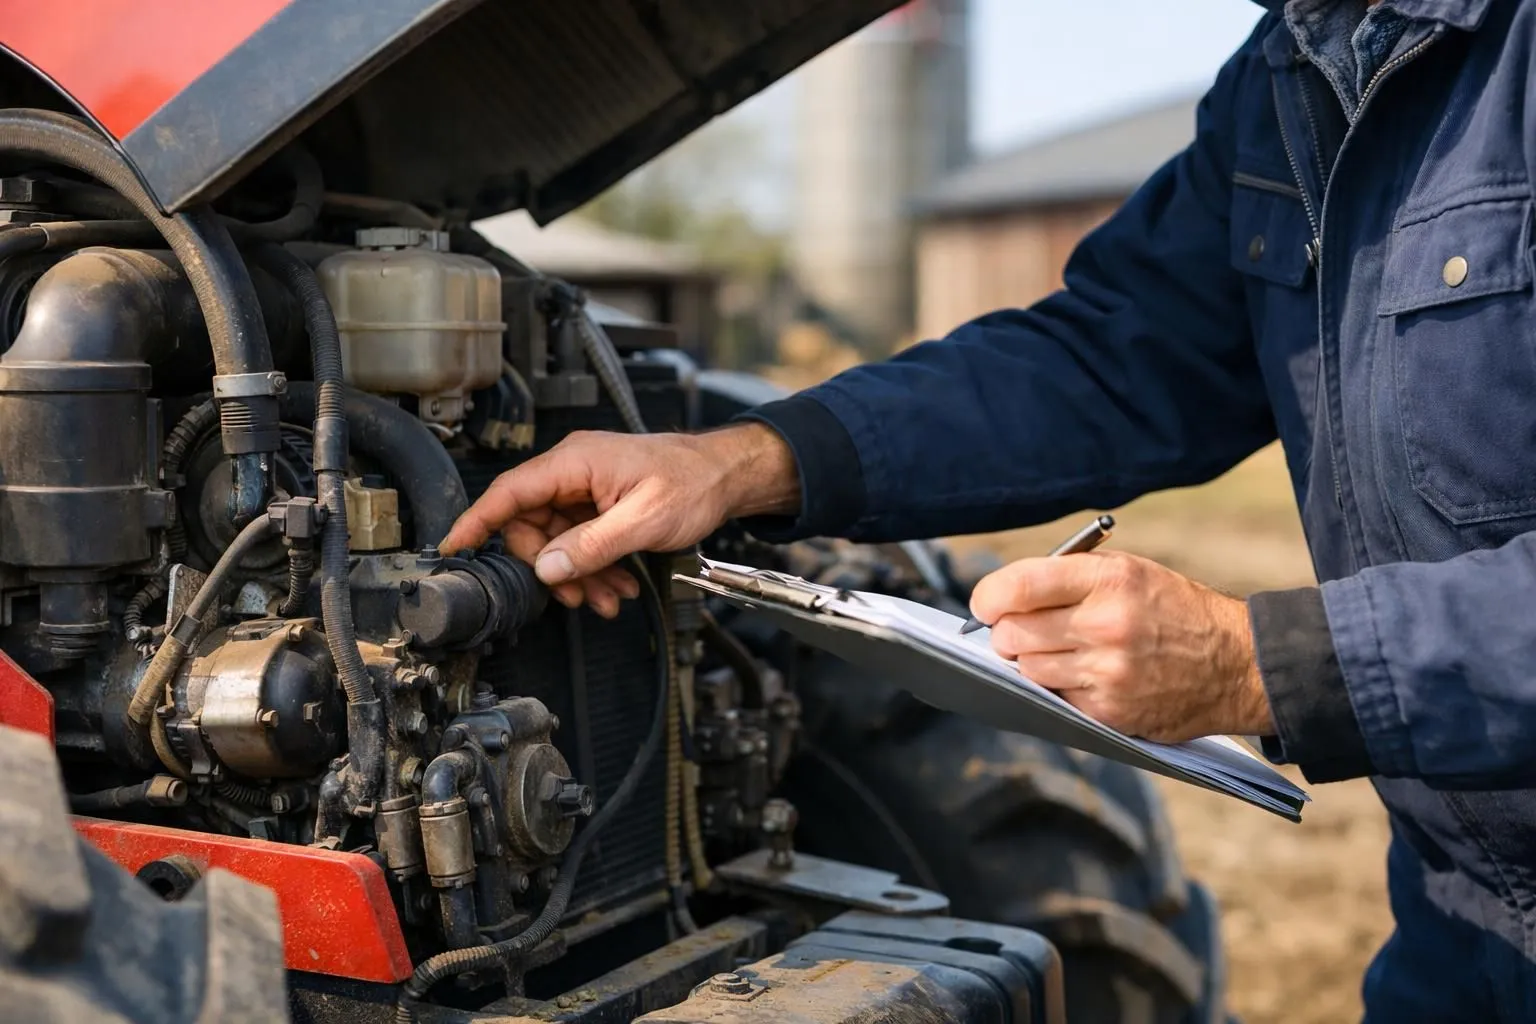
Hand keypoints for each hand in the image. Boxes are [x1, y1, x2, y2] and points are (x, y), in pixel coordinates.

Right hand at [440, 424, 798, 616]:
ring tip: (611, 599)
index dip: (477, 522)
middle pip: (531, 526)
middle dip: (553, 568)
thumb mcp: (644, 520)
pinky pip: (580, 542)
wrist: (726, 476)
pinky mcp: (598, 506)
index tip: (453, 548)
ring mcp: (585, 489)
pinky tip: (619, 587)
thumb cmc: (693, 482)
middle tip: (581, 596)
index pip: (509, 492)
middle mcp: (573, 472)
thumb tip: (549, 567)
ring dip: (580, 575)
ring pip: (557, 541)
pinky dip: (595, 568)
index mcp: (575, 463)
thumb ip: (593, 545)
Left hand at [969, 550, 1274, 741]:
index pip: (1020, 586)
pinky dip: (1058, 687)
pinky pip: (1054, 698)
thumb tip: (1001, 596)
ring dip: (1030, 661)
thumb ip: (1067, 579)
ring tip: (1060, 650)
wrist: (1236, 664)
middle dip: (1005, 632)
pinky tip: (1086, 674)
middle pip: (1012, 634)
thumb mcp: (1129, 571)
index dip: (989, 597)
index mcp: (1109, 580)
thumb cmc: (1172, 610)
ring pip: (1027, 669)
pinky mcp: (1109, 711)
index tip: (984, 604)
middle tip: (1016, 629)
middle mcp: (1106, 625)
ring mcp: (1107, 673)